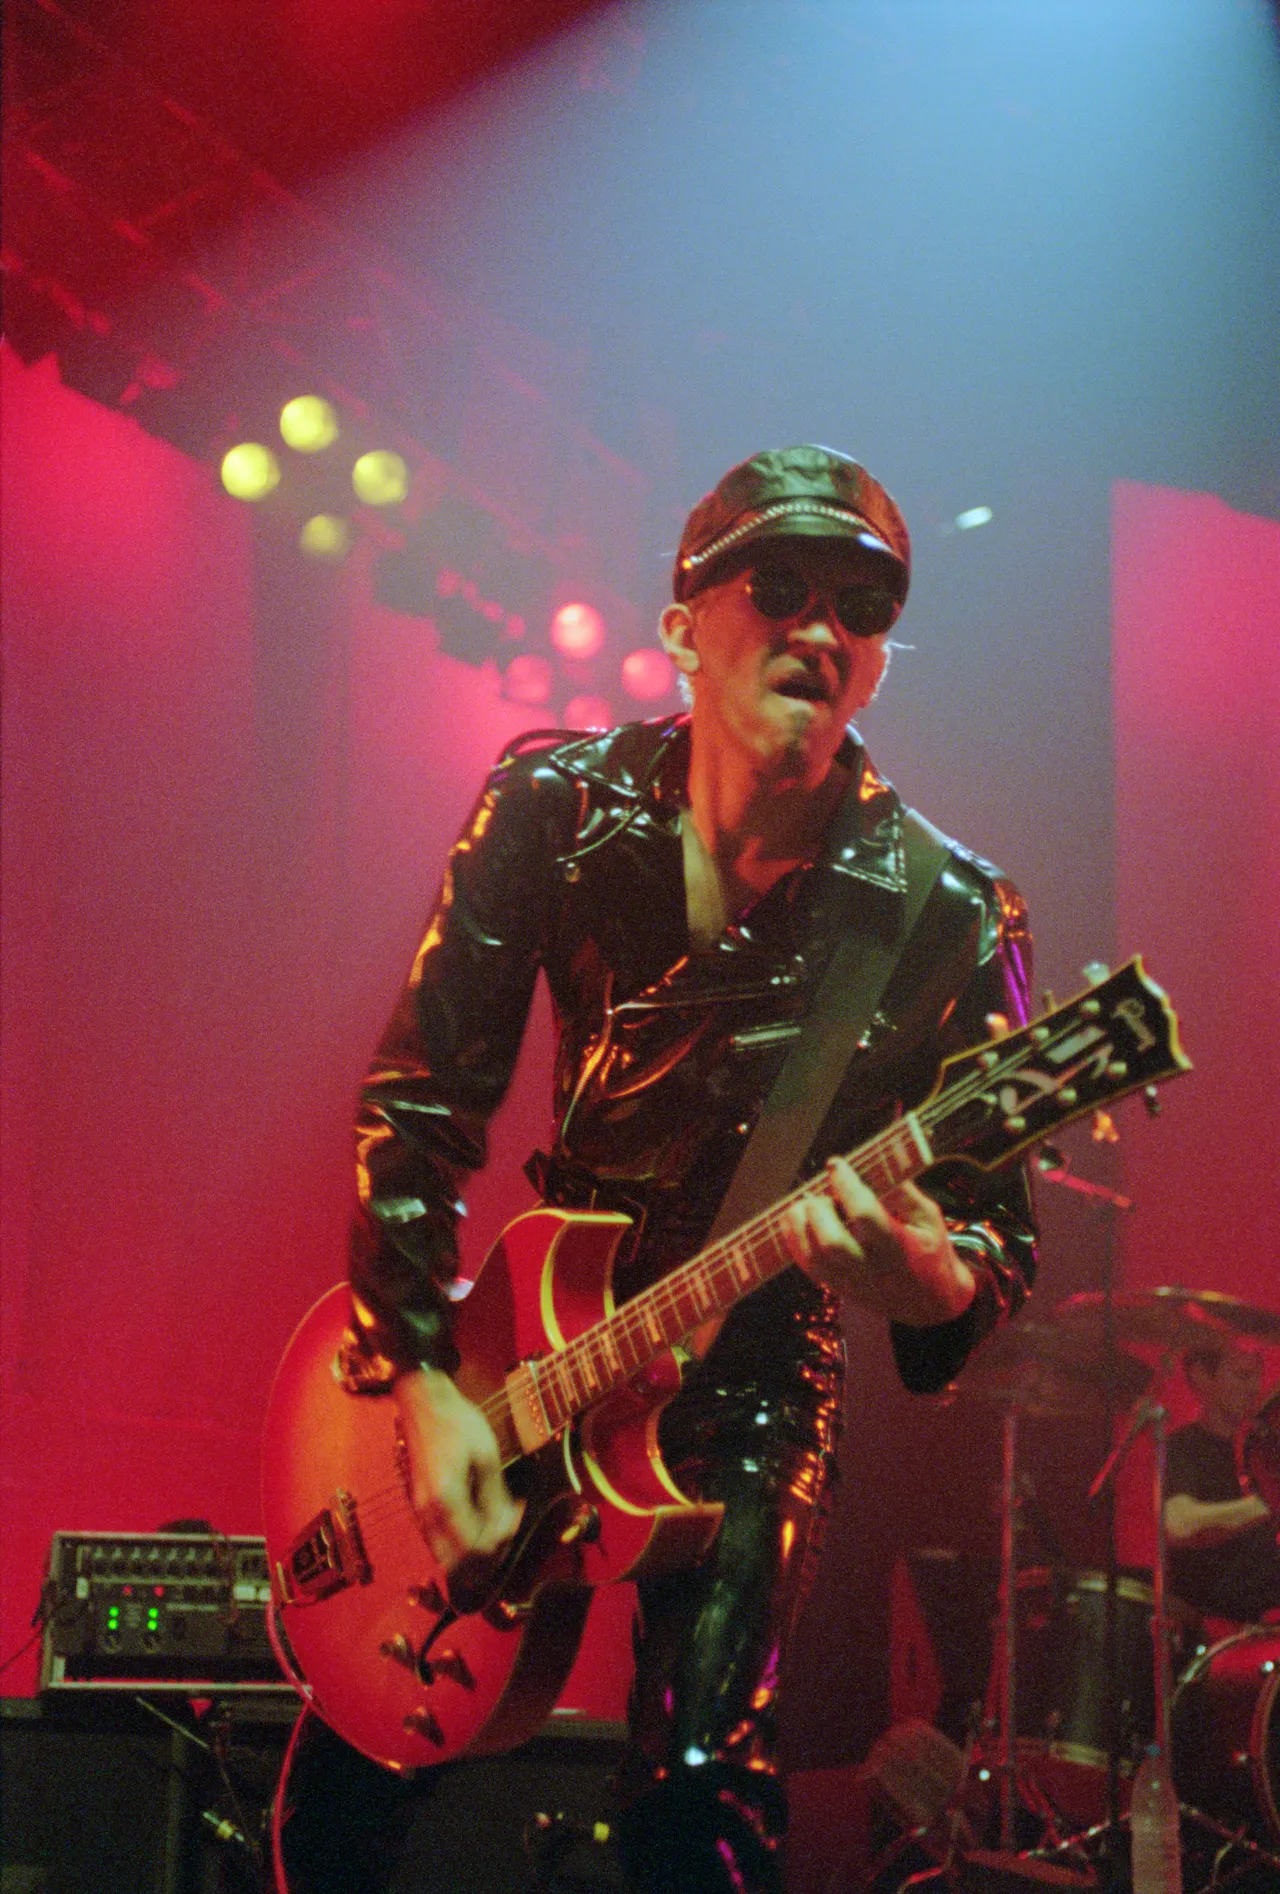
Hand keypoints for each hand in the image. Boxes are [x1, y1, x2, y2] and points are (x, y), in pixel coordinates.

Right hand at [394, 1366, 523, 1572]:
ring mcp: (418, 1510)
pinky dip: (457, 1536)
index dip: (499, 1542)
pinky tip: (476, 1514)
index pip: (473, 1547)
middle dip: (483, 1552)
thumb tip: (504, 1526)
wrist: (424, 1402)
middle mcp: (426, 1512)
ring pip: (443, 1552)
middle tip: (505, 1527)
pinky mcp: (418, 1504)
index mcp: (445, 1500)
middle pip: (455, 1559)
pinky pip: (436, 1536)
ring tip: (494, 1521)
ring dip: (469, 1546)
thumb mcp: (486, 1455)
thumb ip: (494, 1496)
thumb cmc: (457, 1423)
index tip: (516, 1519)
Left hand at [781, 1156, 976, 1327]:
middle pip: (832, 1243)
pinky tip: (798, 1218)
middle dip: (818, 1209)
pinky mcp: (838, 1289)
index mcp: (899, 1248)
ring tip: (807, 1202)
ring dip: (800, 1223)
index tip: (836, 1164)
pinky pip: (807, 1265)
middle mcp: (872, 1269)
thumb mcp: (929, 1219)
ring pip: (813, 1257)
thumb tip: (873, 1162)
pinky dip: (794, 1239)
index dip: (846, 1186)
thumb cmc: (930, 1252)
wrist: (929, 1304)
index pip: (866, 1215)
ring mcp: (852, 1283)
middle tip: (821, 1192)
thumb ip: (903, 1191)